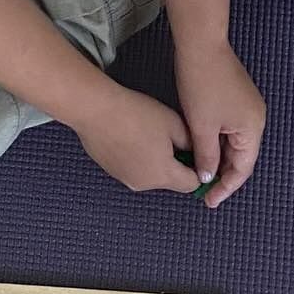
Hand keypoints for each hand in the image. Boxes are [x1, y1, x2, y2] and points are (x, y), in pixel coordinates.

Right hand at [73, 86, 202, 195]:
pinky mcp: (111, 171)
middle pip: (171, 180)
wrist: (96, 110)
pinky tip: (132, 135)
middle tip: (171, 136)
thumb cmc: (135, 114)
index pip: (192, 184)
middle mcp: (144, 184)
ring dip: (156, 159)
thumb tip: (195, 150)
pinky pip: (133, 169)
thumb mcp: (174, 123)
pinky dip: (137, 157)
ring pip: (151, 174)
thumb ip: (191, 142)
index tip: (196, 152)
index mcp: (163, 174)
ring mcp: (125, 179)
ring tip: (149, 132)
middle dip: (176, 162)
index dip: (198, 168)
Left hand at [174, 40, 265, 209]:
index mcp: (252, 127)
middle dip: (222, 175)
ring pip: (233, 143)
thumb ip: (206, 156)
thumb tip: (207, 177)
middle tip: (202, 191)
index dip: (225, 188)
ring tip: (199, 173)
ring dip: (218, 158)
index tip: (208, 201)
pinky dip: (216, 142)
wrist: (200, 45)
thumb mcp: (201, 126)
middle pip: (241, 157)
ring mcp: (246, 107)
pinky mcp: (236, 98)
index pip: (243, 169)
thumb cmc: (202, 83)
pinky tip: (201, 149)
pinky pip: (229, 129)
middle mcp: (255, 118)